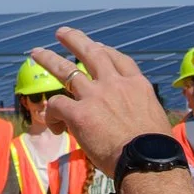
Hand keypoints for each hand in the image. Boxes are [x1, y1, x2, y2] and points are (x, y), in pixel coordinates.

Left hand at [34, 29, 170, 171]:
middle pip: (92, 53)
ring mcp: (95, 96)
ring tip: (36, 52)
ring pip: (65, 70)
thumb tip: (138, 126)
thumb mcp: (155, 119)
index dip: (105, 51)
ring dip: (49, 59)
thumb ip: (140, 113)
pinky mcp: (79, 113)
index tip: (97, 46)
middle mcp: (115, 84)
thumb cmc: (156, 150)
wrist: (147, 160)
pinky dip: (52, 115)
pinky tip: (54, 126)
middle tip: (62, 33)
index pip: (119, 60)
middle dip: (75, 40)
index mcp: (137, 85)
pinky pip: (56, 105)